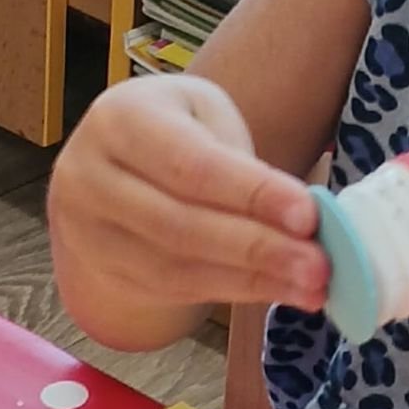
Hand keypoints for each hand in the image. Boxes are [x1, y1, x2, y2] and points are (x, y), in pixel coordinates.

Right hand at [49, 75, 327, 332]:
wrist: (110, 166)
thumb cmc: (172, 130)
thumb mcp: (202, 115)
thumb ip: (239, 158)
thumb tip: (302, 221)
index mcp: (118, 119)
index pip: (190, 164)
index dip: (252, 193)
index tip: (309, 216)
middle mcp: (89, 177)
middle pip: (179, 225)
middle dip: (258, 248)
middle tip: (320, 266)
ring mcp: (88, 233)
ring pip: (176, 269)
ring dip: (252, 282)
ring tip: (311, 287)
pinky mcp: (104, 273)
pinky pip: (175, 291)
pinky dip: (234, 292)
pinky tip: (278, 291)